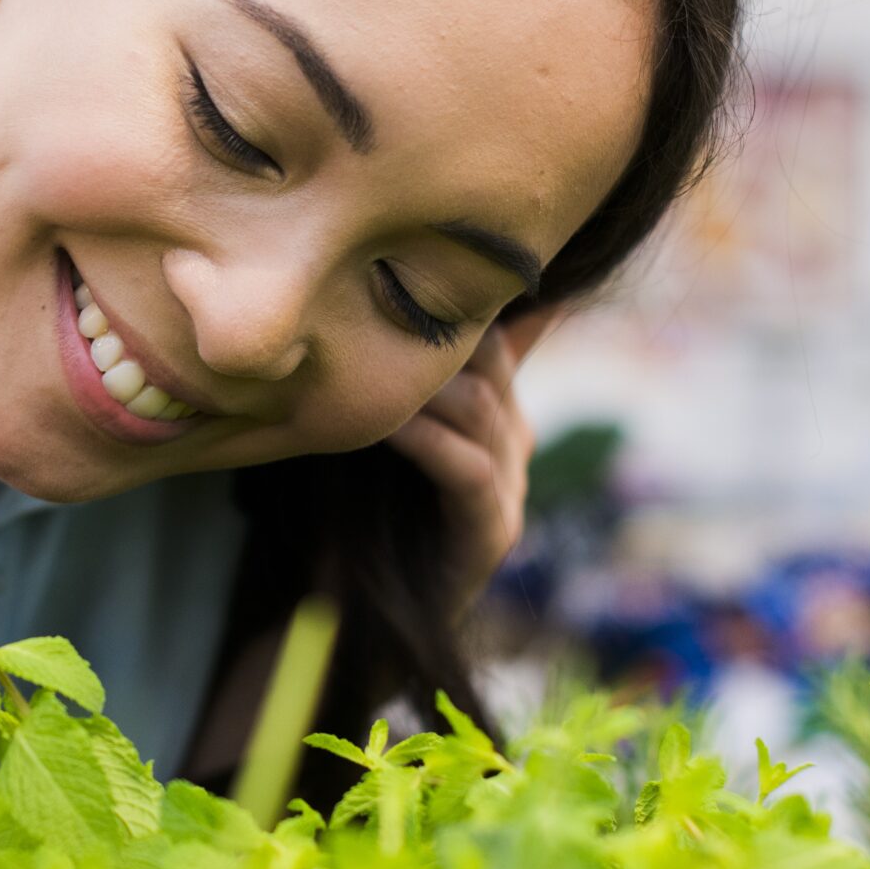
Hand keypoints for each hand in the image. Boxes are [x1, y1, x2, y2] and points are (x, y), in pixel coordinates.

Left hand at [380, 309, 555, 627]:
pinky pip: (465, 467)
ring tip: (367, 352)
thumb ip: (384, 372)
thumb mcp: (377, 424)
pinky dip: (424, 438)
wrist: (364, 615)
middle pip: (490, 360)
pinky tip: (383, 422)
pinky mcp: (493, 530)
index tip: (412, 253)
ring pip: (480, 407)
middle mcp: (514, 436)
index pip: (496, 329)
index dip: (464, 296)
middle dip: (436, 331)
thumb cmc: (362, 507)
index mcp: (495, 405)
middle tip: (372, 294)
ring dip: (423, 380)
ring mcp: (510, 484)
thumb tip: (355, 294)